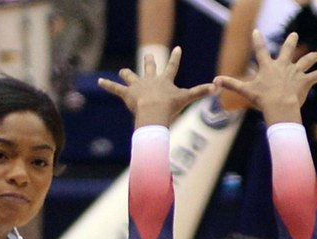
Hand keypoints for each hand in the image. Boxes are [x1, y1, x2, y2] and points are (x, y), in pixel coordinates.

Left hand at [98, 46, 212, 128]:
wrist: (153, 111)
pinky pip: (116, 89)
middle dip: (150, 62)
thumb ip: (200, 93)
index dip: (175, 57)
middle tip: (149, 56)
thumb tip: (217, 88)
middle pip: (149, 68)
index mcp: (165, 80)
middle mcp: (150, 80)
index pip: (172, 66)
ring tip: (122, 71)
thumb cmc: (170, 106)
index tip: (177, 48)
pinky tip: (99, 81)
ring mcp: (138, 86)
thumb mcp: (187, 99)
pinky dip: (108, 85)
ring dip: (127, 74)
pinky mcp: (127, 94)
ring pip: (131, 77)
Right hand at [213, 30, 316, 125]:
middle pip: (288, 50)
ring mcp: (295, 72)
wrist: (280, 105)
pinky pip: (316, 76)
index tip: (256, 31)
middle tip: (294, 35)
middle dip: (291, 41)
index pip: (261, 50)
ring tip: (315, 55)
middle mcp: (283, 66)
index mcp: (268, 67)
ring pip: (305, 61)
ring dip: (310, 57)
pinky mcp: (305, 80)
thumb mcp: (246, 91)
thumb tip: (215, 81)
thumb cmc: (263, 100)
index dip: (257, 40)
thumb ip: (232, 84)